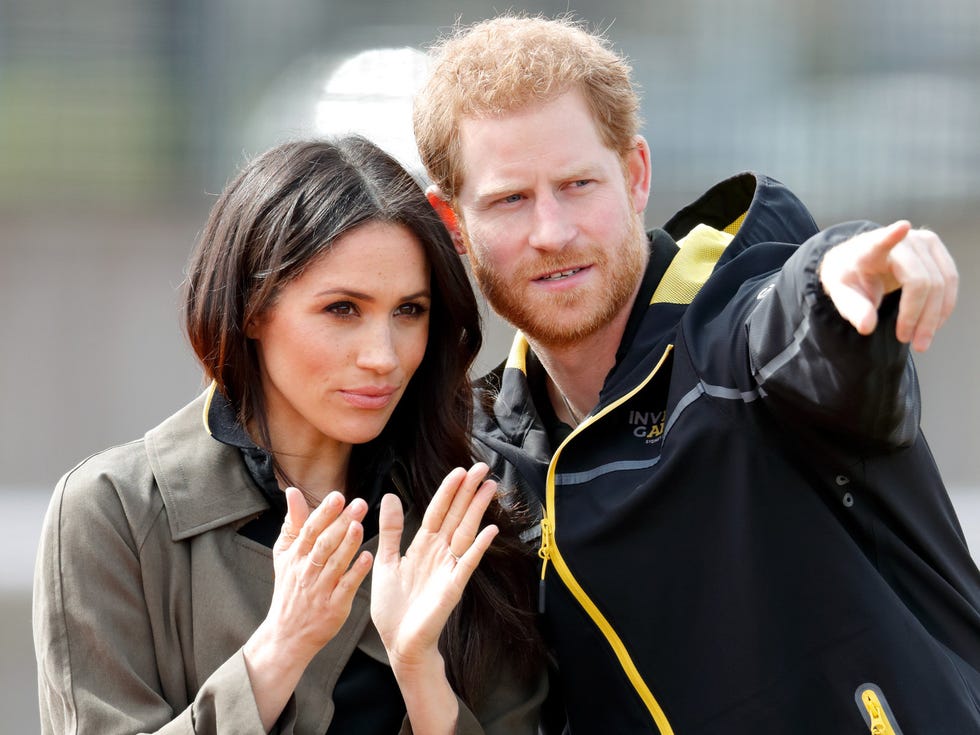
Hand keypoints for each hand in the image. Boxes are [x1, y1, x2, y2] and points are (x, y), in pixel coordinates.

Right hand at [264, 488, 372, 659]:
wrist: (286, 635)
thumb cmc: (289, 590)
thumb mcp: (284, 556)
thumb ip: (292, 524)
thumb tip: (293, 492)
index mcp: (295, 557)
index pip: (310, 530)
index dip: (323, 513)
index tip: (338, 496)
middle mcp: (306, 572)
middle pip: (324, 543)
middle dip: (341, 523)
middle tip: (360, 503)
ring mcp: (320, 590)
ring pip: (335, 564)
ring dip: (348, 544)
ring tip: (360, 525)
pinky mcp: (333, 607)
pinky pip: (345, 587)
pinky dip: (356, 572)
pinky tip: (368, 558)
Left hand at [370, 463, 498, 672]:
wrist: (399, 642)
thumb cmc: (393, 606)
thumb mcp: (385, 561)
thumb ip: (391, 530)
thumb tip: (390, 497)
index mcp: (422, 546)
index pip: (437, 511)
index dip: (448, 491)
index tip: (459, 470)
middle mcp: (439, 553)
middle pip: (456, 515)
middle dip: (469, 491)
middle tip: (483, 467)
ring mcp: (449, 568)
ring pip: (465, 531)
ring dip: (477, 509)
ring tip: (489, 487)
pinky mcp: (454, 586)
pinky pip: (468, 562)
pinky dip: (479, 546)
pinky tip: (490, 529)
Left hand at [818, 220, 957, 351]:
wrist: (858, 260)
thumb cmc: (849, 276)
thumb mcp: (841, 294)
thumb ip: (853, 310)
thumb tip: (867, 327)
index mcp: (870, 248)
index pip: (881, 241)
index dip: (891, 236)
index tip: (902, 228)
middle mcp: (902, 240)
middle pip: (922, 281)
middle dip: (919, 316)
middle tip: (908, 341)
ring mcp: (923, 241)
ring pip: (942, 283)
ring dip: (934, 316)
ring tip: (920, 341)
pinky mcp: (936, 248)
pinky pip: (950, 280)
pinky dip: (943, 306)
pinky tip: (932, 324)